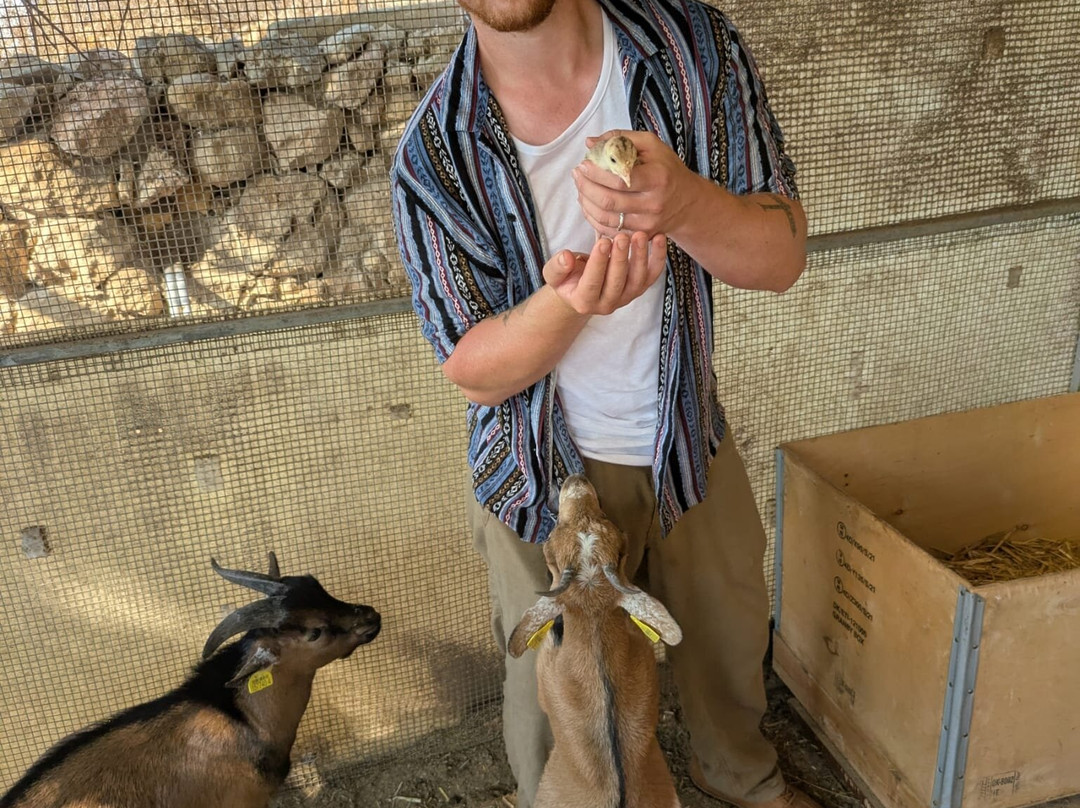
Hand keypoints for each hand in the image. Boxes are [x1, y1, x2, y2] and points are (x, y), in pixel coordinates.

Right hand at [543, 231, 666, 315]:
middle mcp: (607, 304)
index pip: (592, 283)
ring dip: (641, 257)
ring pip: (637, 280)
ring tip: (640, 235)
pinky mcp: (639, 289)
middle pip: (617, 283)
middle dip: (621, 259)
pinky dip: (658, 258)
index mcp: (584, 301)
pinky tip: (659, 238)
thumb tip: (566, 257)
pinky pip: (652, 275)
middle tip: (622, 236)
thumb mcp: (554, 273)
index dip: (598, 263)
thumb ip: (557, 266)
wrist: (582, 286)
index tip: (602, 242)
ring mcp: (626, 298)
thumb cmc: (567, 277)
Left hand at [573, 130, 697, 238]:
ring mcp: (647, 223)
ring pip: (606, 219)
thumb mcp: (652, 145)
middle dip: (586, 188)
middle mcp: (653, 204)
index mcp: (658, 178)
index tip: (583, 164)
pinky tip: (588, 205)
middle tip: (577, 175)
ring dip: (586, 203)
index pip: (621, 179)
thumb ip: (621, 138)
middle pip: (609, 201)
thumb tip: (590, 142)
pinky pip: (610, 231)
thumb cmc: (667, 168)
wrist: (687, 201)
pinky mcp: (641, 234)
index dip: (597, 173)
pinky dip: (593, 218)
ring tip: (580, 188)